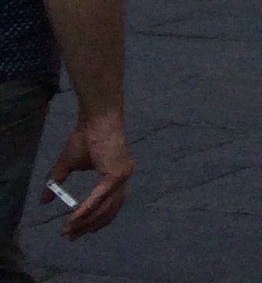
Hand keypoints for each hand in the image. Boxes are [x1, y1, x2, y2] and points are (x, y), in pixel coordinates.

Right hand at [44, 108, 128, 236]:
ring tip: (68, 230)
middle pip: (108, 212)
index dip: (95, 221)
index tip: (79, 232)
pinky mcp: (115, 174)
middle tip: (71, 237)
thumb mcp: (67, 165)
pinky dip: (86, 209)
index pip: (110, 206)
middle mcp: (123, 178)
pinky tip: (74, 218)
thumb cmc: (85, 137)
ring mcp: (122, 176)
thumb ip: (56, 183)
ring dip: (85, 222)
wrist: (95, 119)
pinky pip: (99, 198)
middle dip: (89, 227)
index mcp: (117, 176)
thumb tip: (42, 200)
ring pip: (104, 208)